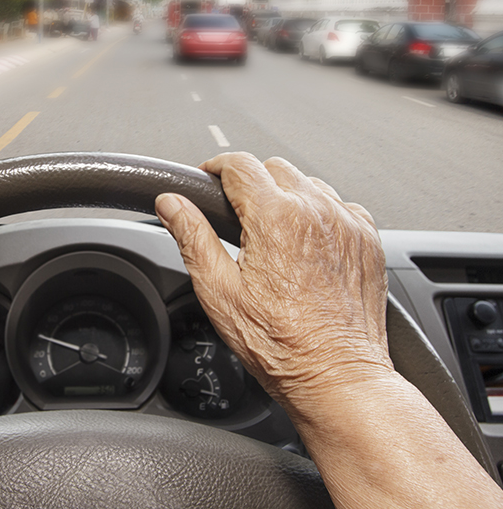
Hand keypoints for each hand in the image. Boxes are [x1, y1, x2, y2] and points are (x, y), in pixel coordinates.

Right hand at [155, 153, 393, 410]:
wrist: (335, 375)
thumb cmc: (280, 344)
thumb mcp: (218, 291)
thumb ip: (192, 237)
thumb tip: (171, 204)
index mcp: (276, 218)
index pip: (239, 164)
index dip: (215, 168)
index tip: (207, 179)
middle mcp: (317, 212)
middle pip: (274, 168)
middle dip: (250, 183)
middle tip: (234, 215)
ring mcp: (348, 224)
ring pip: (308, 184)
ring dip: (286, 197)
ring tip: (270, 234)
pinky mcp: (368, 240)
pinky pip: (340, 206)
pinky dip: (319, 214)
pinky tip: (305, 246)